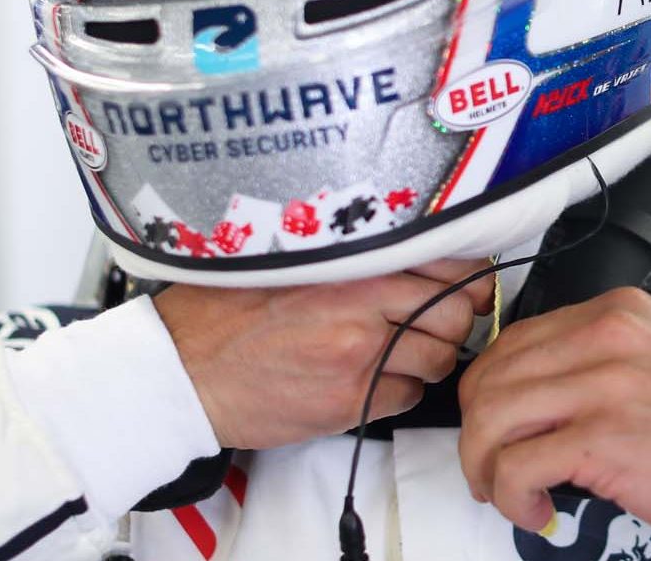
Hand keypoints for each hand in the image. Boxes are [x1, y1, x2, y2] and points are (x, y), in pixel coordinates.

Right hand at [154, 260, 494, 449]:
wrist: (182, 372)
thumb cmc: (226, 314)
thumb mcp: (288, 262)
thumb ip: (350, 255)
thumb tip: (413, 248)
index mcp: (350, 264)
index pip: (446, 264)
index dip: (468, 277)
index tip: (468, 283)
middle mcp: (362, 307)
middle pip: (456, 314)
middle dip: (454, 321)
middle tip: (436, 324)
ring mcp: (359, 357)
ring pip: (439, 359)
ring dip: (429, 359)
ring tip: (399, 353)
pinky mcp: (350, 402)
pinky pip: (408, 397)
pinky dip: (401, 391)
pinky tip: (372, 380)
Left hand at [457, 287, 650, 550]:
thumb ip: (598, 363)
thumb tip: (528, 396)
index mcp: (619, 313)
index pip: (513, 341)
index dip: (490, 394)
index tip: (498, 430)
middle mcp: (608, 337)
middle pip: (491, 377)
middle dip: (477, 433)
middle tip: (493, 469)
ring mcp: (607, 385)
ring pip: (491, 418)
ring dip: (485, 467)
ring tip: (508, 492)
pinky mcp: (607, 439)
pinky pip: (516, 465)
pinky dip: (512, 497)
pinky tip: (538, 510)